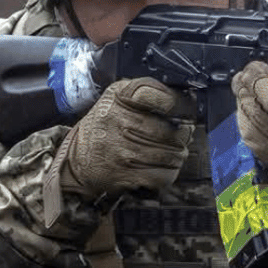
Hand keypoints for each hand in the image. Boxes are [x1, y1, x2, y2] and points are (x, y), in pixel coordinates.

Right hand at [60, 77, 192, 200]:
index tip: (185, 111)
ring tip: (170, 150)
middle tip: (179, 135)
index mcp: (122, 95)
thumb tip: (189, 101)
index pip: (165, 98)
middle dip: (183, 135)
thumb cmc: (106, 123)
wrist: (78, 156)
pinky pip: (164, 175)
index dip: (182, 106)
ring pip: (173, 155)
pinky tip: (160, 165)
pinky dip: (168, 172)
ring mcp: (123, 150)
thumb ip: (151, 91)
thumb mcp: (120, 94)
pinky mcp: (126, 174)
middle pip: (174, 131)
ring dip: (177, 154)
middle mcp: (121, 121)